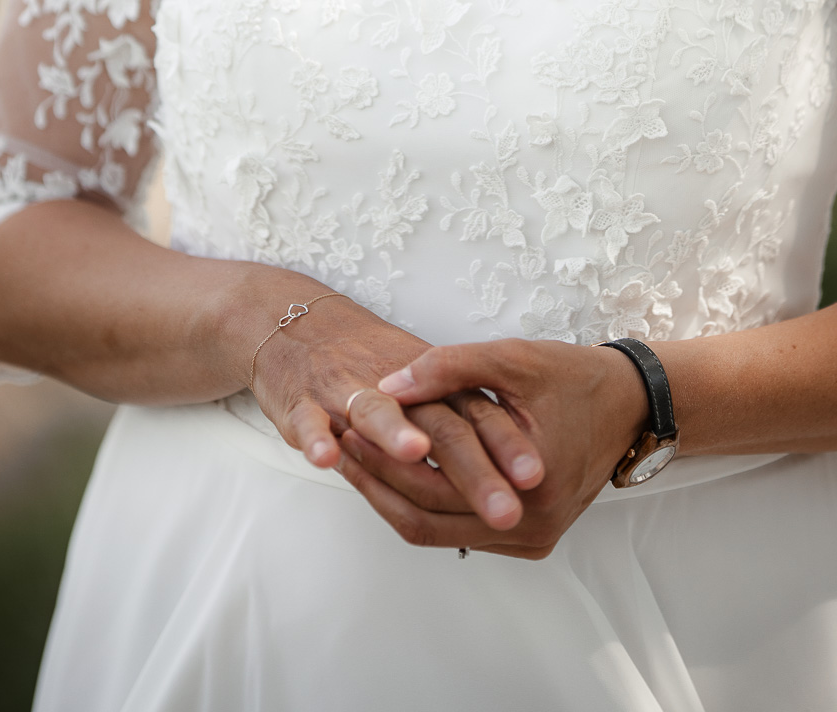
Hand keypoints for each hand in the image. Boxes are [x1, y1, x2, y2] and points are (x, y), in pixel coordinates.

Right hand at [243, 287, 543, 532]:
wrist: (299, 327)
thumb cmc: (368, 363)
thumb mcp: (425, 385)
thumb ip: (463, 420)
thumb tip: (510, 478)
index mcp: (431, 388)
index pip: (476, 416)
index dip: (505, 446)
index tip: (536, 478)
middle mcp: (395, 389)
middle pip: (437, 425)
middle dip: (471, 469)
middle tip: (505, 508)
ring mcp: (345, 392)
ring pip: (375, 412)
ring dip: (394, 434)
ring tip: (419, 454)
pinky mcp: (300, 400)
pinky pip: (308, 419)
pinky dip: (316, 436)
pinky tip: (328, 455)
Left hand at [334, 339, 648, 558]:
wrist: (628, 406)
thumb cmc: (574, 377)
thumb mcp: (512, 359)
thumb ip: (449, 368)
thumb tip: (385, 385)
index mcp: (527, 490)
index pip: (428, 488)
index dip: (380, 458)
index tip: (343, 422)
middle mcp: (527, 530)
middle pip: (423, 519)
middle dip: (374, 479)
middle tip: (335, 439)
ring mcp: (527, 541)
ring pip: (434, 531)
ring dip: (390, 494)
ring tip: (351, 451)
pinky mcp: (524, 538)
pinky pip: (456, 530)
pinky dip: (420, 501)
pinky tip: (391, 467)